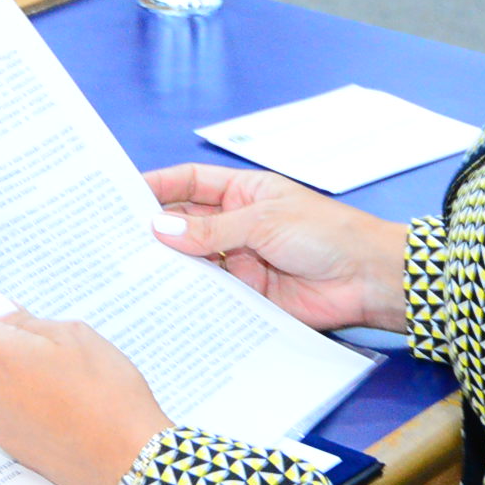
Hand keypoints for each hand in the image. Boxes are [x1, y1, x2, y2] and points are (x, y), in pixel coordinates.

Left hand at [0, 297, 166, 484]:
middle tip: (29, 328)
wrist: (129, 459)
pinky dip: (19, 397)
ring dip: (7, 368)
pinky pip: (5, 410)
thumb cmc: (107, 391)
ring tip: (51, 365)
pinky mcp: (14, 447)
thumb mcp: (73, 336)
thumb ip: (27, 321)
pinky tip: (55, 397)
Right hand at [144, 164, 410, 332]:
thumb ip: (212, 229)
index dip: (158, 186)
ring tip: (130, 271)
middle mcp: (238, 224)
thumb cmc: (326, 234)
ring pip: (195, 261)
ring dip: (170, 265)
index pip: (191, 183)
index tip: (123, 194)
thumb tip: (161, 228)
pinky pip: (212, 294)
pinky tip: (164, 301)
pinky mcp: (249, 296)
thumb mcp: (265, 221)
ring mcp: (241, 261)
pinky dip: (191, 296)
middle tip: (116, 238)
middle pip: (187, 223)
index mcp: (244, 192)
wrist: (368, 280)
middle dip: (156, 229)